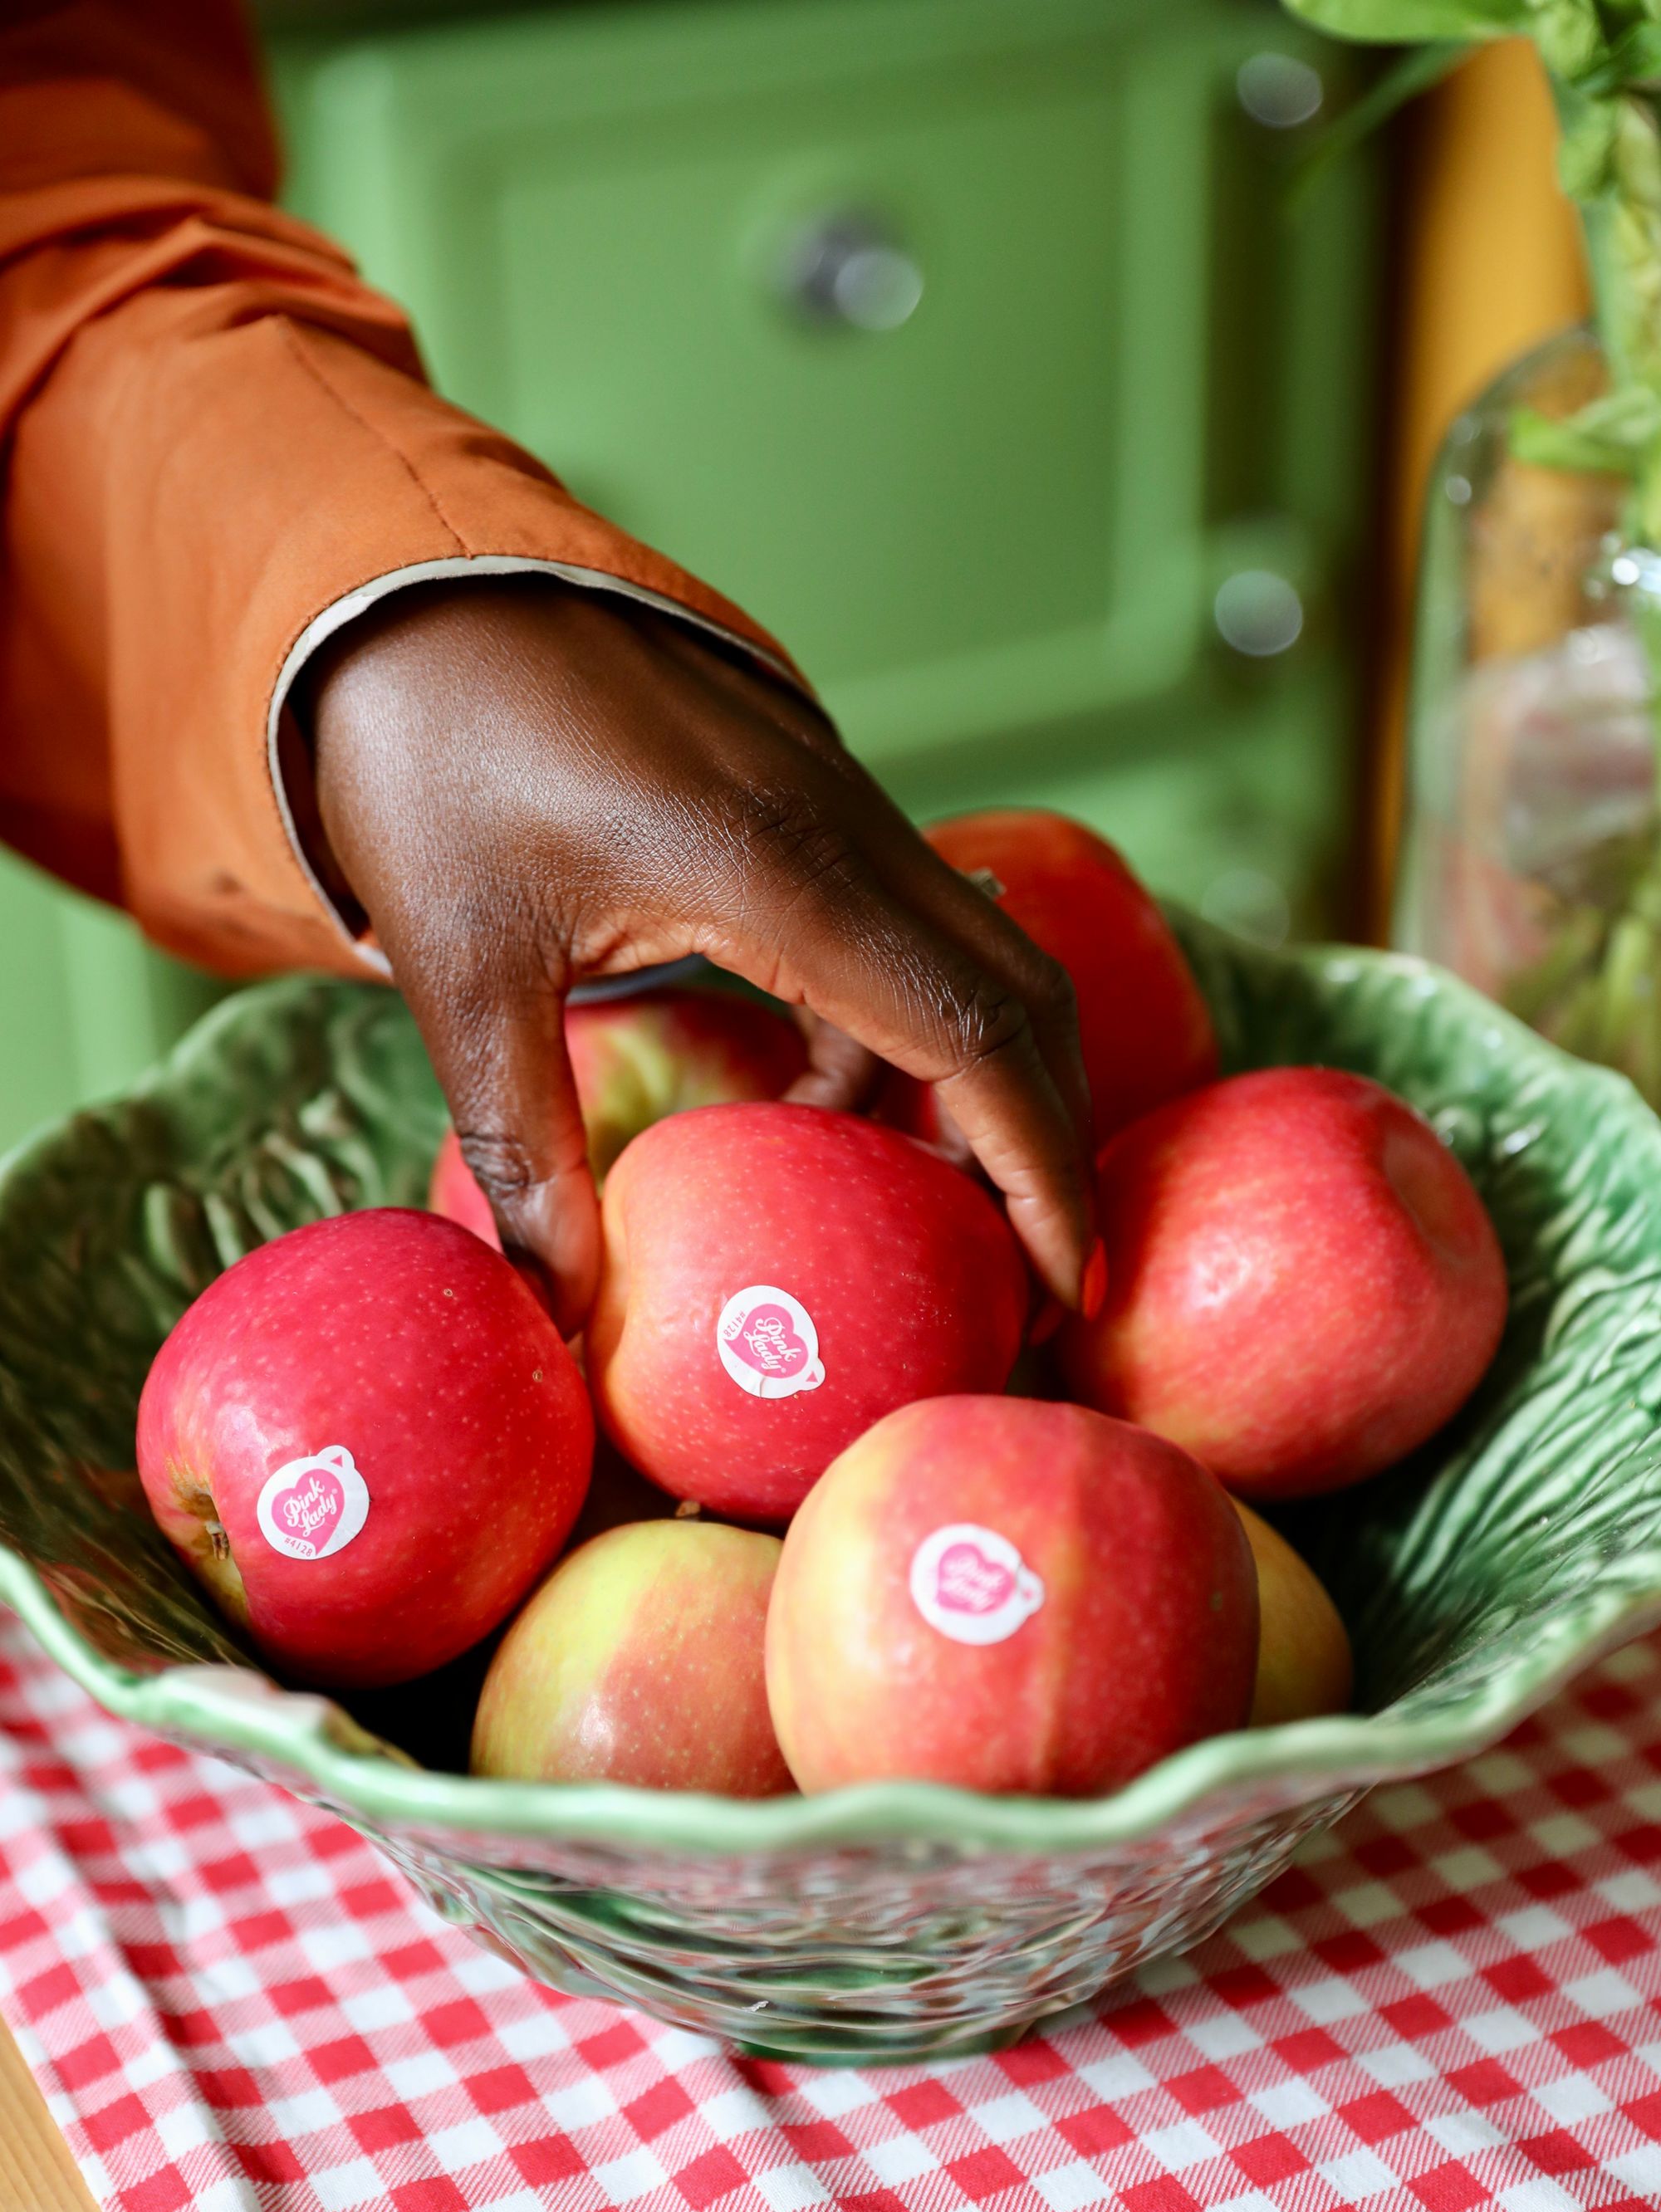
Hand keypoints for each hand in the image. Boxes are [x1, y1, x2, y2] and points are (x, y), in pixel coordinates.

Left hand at [307, 581, 1093, 1332]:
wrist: (402, 588)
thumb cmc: (427, 760)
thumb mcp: (461, 970)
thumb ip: (524, 1151)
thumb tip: (564, 1320)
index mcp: (779, 871)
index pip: (978, 1038)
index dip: (1044, 1172)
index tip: (1070, 1287)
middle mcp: (845, 829)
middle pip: (1022, 1002)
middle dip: (1047, 1151)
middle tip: (1034, 1286)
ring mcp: (839, 803)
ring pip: (978, 964)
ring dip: (978, 1095)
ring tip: (927, 1223)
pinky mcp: (811, 801)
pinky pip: (908, 933)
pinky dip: (902, 1038)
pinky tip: (819, 1109)